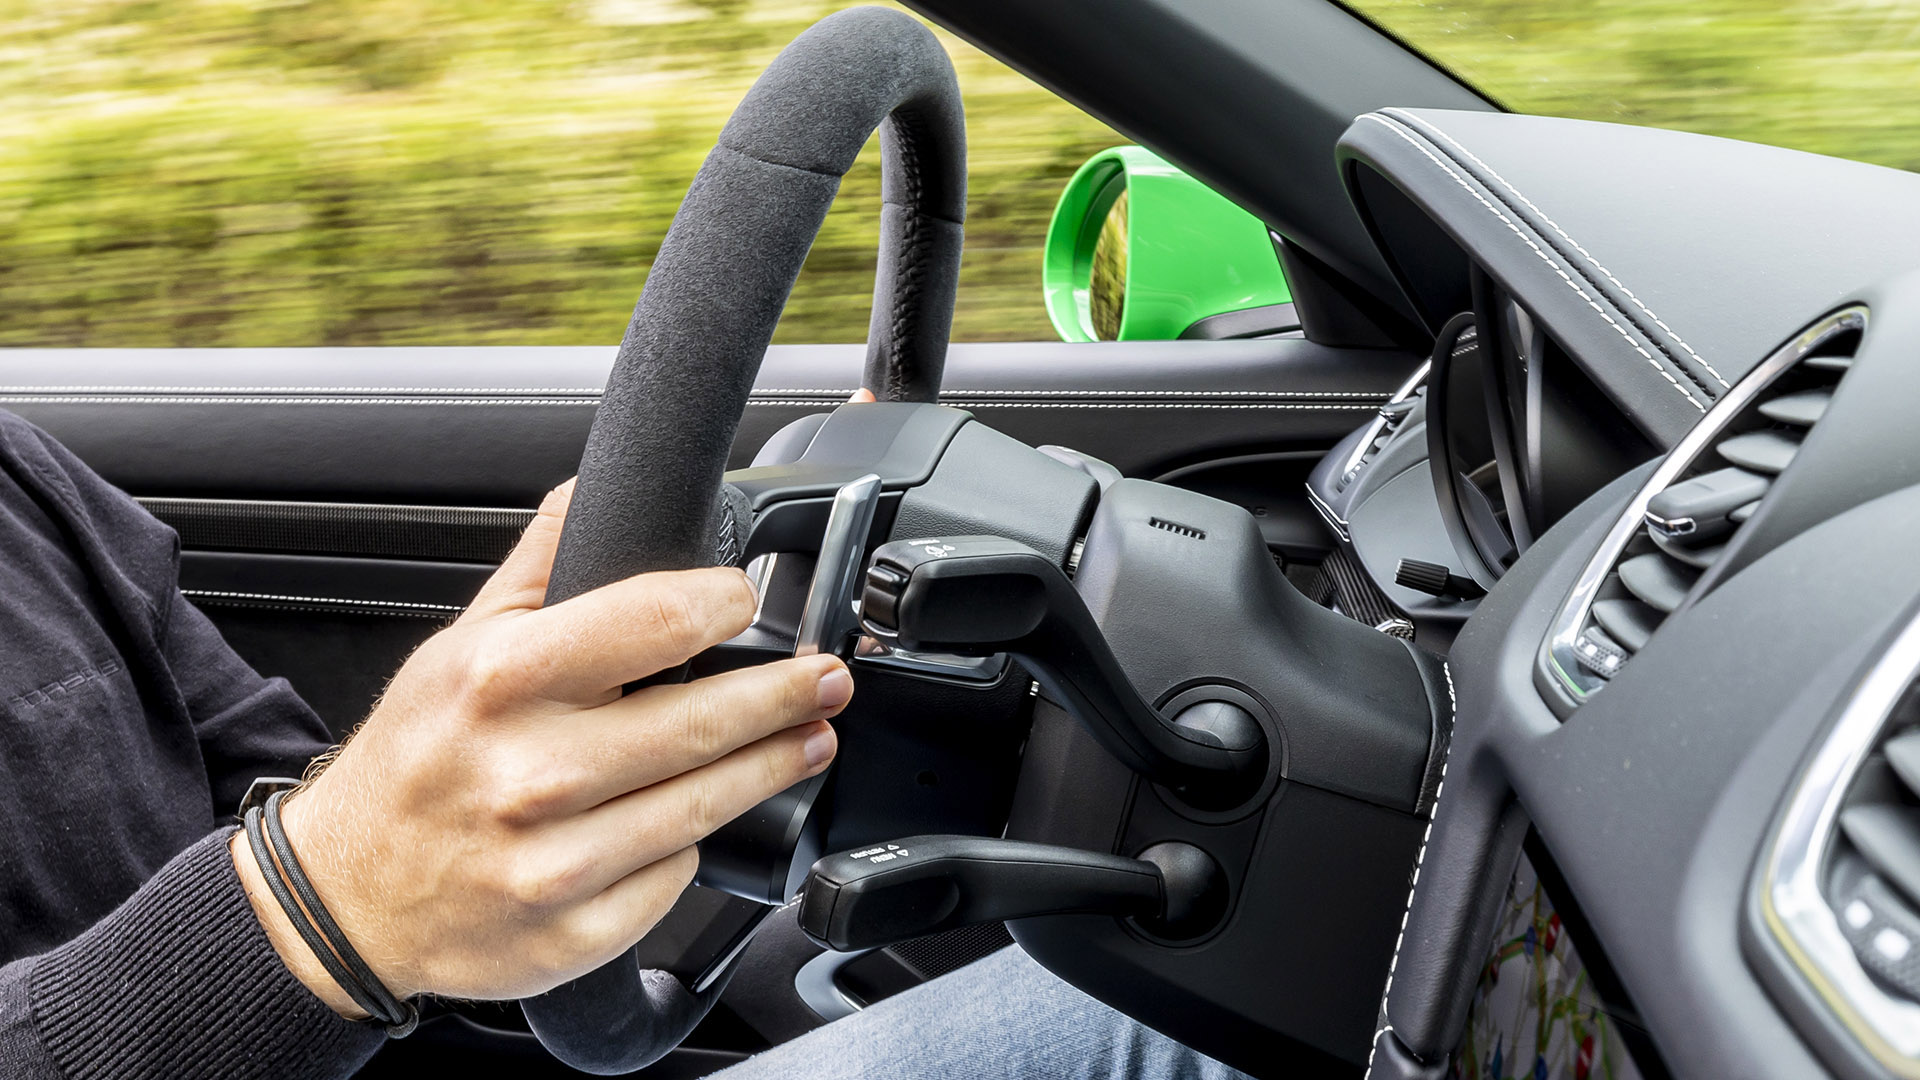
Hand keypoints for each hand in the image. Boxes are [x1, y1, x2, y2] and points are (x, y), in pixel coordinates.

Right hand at [231, 479, 850, 1013]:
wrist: (347, 899)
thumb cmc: (415, 761)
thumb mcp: (458, 642)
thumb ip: (540, 565)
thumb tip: (594, 487)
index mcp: (502, 680)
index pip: (656, 620)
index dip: (725, 603)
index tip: (748, 600)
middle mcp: (531, 773)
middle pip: (704, 721)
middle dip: (787, 694)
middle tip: (828, 678)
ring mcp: (555, 862)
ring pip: (707, 803)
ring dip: (775, 765)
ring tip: (811, 738)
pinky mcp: (575, 933)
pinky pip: (674, 876)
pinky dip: (695, 845)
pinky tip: (706, 816)